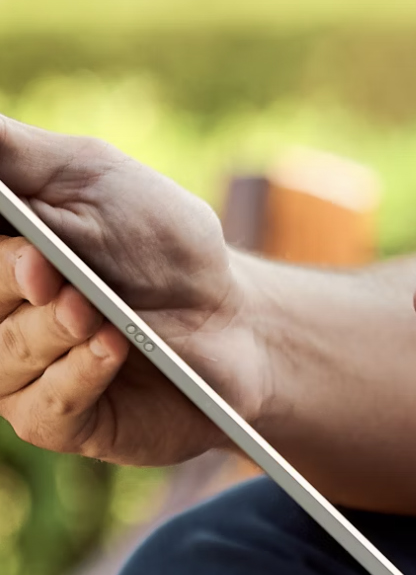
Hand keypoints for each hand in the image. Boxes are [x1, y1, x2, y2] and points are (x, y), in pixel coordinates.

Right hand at [0, 117, 267, 464]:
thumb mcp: (91, 176)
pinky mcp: (57, 421)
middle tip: (49, 271)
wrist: (234, 319)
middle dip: (6, 279)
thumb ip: (12, 153)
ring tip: (95, 311)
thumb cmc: (160, 245)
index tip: (19, 239)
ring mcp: (16, 371)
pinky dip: (78, 374)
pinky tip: (113, 349)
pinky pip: (43, 407)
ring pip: (1, 354)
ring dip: (51, 328)